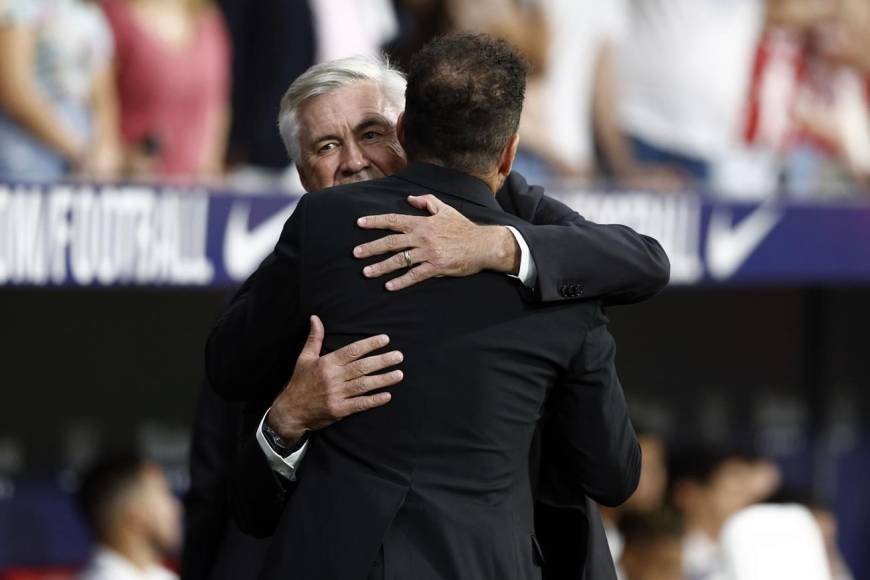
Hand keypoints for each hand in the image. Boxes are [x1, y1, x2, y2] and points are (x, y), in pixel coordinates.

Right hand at [267, 315, 403, 441]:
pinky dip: (374, 400)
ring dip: (383, 379)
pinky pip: (359, 404)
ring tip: (399, 374)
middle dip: (382, 361)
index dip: (369, 344)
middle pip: (362, 367)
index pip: (352, 351)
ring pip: (364, 385)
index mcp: (326, 363)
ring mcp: (336, 394)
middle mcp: (333, 378)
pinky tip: (387, 396)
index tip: (385, 339)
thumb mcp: (305, 358)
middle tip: (399, 356)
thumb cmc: (299, 382)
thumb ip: (314, 338)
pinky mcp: (338, 410)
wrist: (290, 411)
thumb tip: (315, 318)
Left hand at [354, 194, 518, 290]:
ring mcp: (428, 253)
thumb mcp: (445, 209)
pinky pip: (415, 275)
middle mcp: (422, 237)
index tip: (359, 223)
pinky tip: (389, 286)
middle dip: (371, 248)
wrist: (482, 244)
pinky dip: (401, 281)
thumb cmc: (463, 227)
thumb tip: (409, 198)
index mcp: (422, 223)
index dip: (375, 221)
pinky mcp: (436, 267)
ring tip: (367, 272)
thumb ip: (426, 202)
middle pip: (391, 242)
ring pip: (400, 260)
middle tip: (356, 253)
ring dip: (381, 267)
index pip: (394, 220)